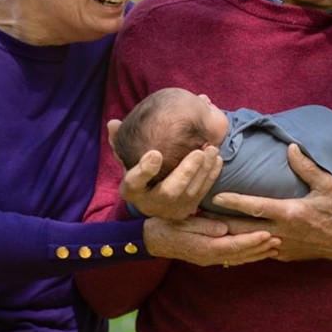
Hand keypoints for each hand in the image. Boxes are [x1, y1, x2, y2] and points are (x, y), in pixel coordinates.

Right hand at [108, 118, 222, 219]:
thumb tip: (113, 123)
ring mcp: (171, 209)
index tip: (155, 154)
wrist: (153, 197)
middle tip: (199, 152)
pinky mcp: (188, 209)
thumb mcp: (127, 158)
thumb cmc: (139, 172)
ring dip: (204, 171)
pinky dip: (211, 176)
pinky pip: (202, 193)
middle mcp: (150, 203)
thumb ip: (120, 141)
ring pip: (191, 193)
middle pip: (169, 191)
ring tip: (212, 149)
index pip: (135, 181)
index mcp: (132, 190)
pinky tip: (217, 159)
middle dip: (186, 171)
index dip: (144, 170)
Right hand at [144, 214, 279, 266]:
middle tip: (279, 241)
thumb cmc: (166, 225)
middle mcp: (209, 256)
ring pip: (238, 259)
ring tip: (274, 247)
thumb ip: (204, 225)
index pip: (233, 245)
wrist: (151, 238)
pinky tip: (257, 251)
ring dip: (257, 253)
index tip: (267, 233)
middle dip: (260, 248)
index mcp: (204, 247)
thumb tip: (224, 228)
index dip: (252, 240)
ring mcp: (209, 259)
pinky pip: (232, 259)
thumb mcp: (182, 222)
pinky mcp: (209, 257)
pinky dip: (247, 255)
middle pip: (240, 255)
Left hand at [210, 145, 331, 264]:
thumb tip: (290, 147)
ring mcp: (280, 246)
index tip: (214, 195)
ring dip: (225, 236)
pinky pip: (255, 251)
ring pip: (246, 243)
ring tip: (202, 229)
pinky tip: (223, 242)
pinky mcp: (281, 255)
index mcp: (291, 213)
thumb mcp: (327, 185)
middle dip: (218, 222)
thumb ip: (307, 167)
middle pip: (242, 228)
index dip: (234, 201)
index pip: (256, 206)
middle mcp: (282, 232)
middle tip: (196, 215)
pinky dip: (239, 246)